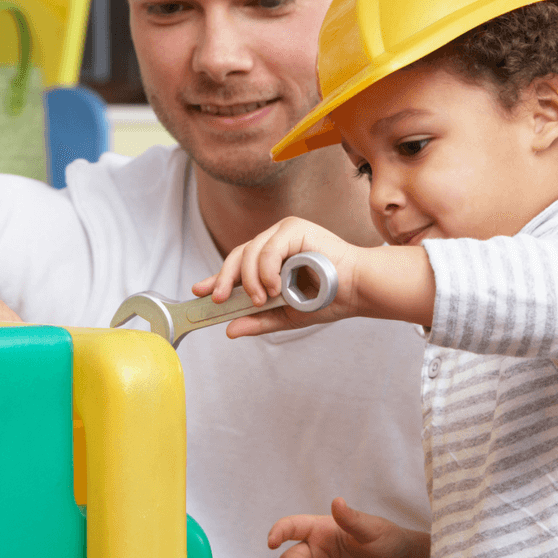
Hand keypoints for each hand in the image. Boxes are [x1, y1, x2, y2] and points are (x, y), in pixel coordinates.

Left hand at [192, 217, 362, 337]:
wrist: (358, 291)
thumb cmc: (330, 299)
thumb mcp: (287, 315)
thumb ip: (259, 321)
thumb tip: (229, 330)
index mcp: (274, 258)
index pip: (238, 264)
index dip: (218, 278)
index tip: (199, 291)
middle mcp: (276, 241)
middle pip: (238, 255)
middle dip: (225, 279)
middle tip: (221, 300)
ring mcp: (284, 232)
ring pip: (250, 252)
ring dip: (251, 280)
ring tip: (263, 299)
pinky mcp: (294, 228)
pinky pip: (268, 248)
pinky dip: (266, 269)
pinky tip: (274, 287)